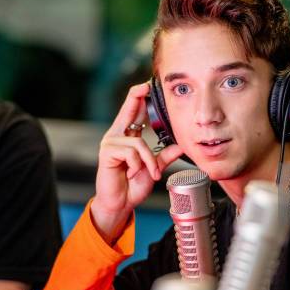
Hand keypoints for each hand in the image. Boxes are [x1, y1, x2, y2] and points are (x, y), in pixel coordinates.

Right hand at [91, 82, 182, 242]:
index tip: (148, 85)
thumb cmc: (132, 185)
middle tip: (147, 86)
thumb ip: (165, 155)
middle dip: (137, 97)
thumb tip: (181, 145)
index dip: (139, 97)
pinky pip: (132, 153)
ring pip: (139, 143)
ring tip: (149, 173)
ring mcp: (110, 143)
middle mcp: (117, 136)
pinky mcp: (107, 153)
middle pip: (127, 110)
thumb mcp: (154, 167)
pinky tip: (133, 173)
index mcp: (127, 135)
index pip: (133, 111)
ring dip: (148, 161)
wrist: (120, 203)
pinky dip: (139, 165)